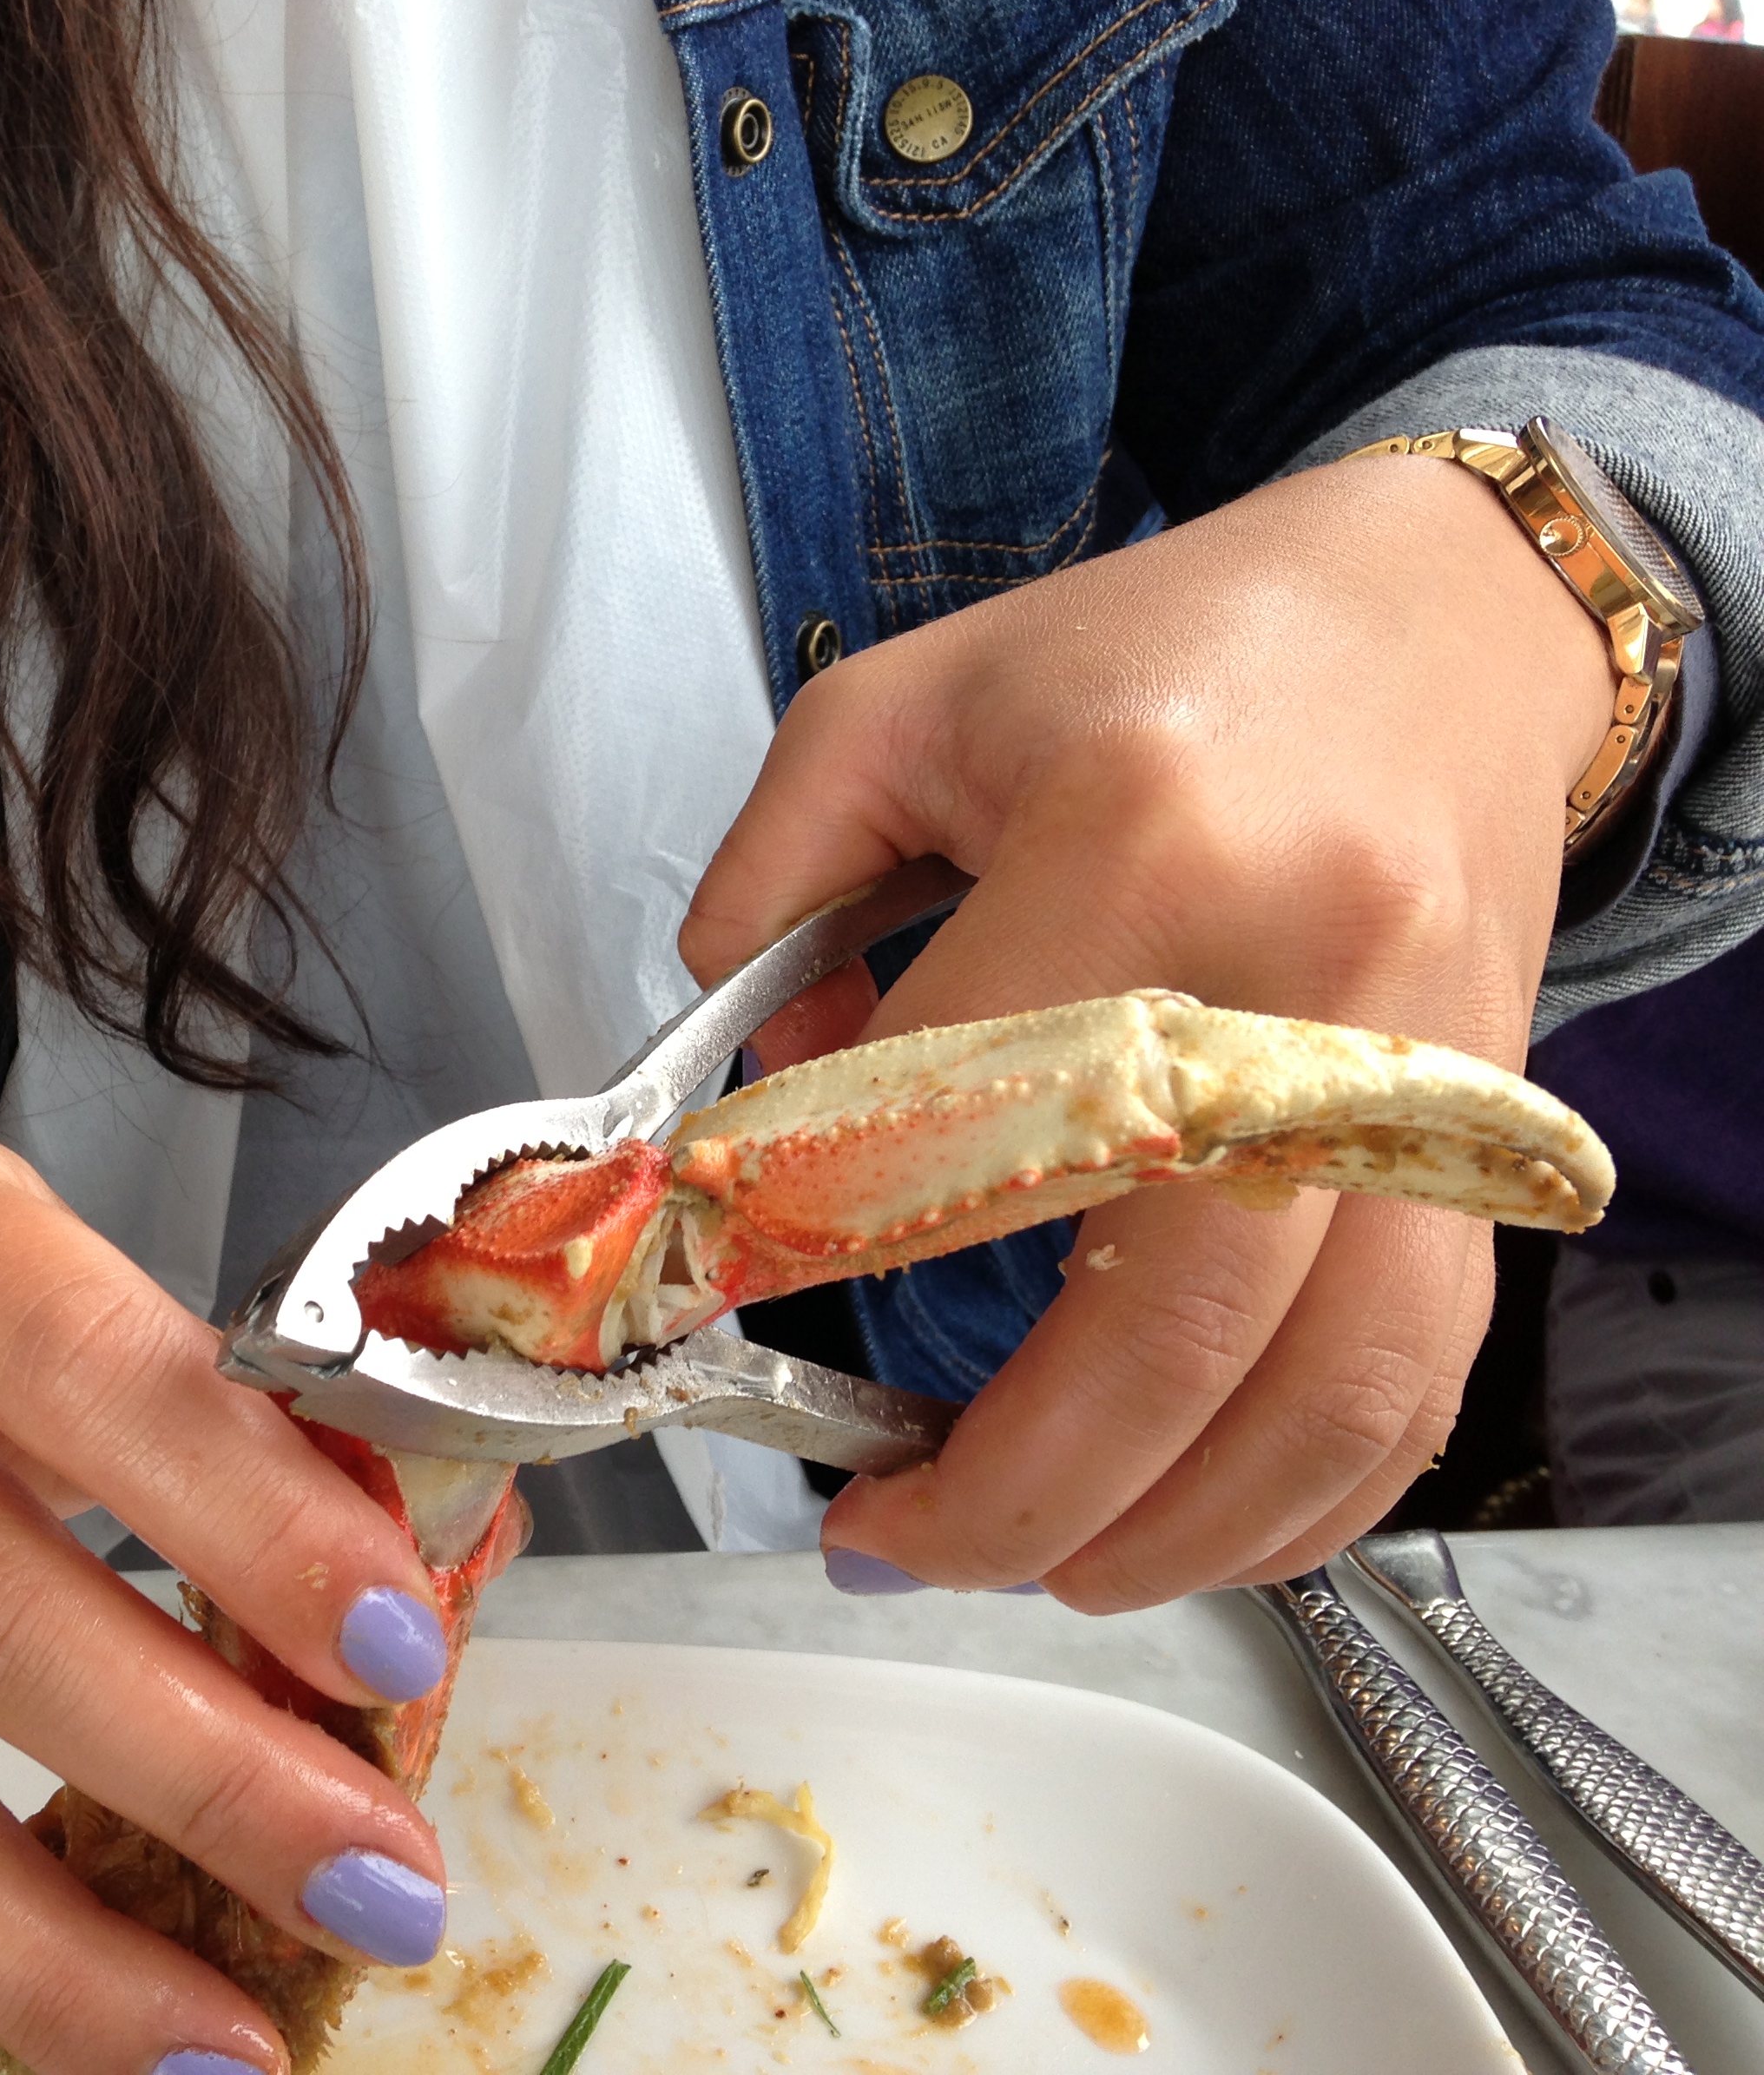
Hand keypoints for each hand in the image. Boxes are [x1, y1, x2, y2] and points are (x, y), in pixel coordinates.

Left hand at [682, 453, 1612, 1610]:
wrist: (1433, 628)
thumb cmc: (1155, 661)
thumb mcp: (898, 707)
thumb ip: (771, 891)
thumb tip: (749, 1107)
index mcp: (1138, 838)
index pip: (946, 1114)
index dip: (814, 1242)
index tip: (717, 1310)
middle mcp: (1309, 982)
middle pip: (1165, 1319)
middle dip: (1006, 1480)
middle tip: (883, 1532)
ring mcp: (1419, 1084)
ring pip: (1318, 1394)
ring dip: (1160, 1532)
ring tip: (1017, 1562)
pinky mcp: (1473, 1151)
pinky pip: (1414, 1382)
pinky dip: (1295, 1496)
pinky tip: (1179, 1527)